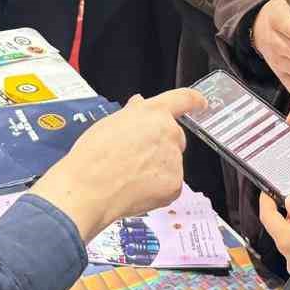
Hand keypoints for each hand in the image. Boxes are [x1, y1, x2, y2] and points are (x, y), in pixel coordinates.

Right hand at [31, 88, 206, 239]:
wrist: (89, 189)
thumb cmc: (93, 156)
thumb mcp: (110, 124)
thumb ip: (133, 114)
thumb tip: (139, 105)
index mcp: (153, 113)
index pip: (183, 99)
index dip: (194, 100)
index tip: (200, 103)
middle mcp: (169, 133)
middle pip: (175, 136)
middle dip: (162, 145)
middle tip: (136, 156)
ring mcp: (174, 160)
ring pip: (171, 162)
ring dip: (158, 168)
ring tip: (129, 175)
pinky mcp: (175, 184)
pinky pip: (170, 184)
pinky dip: (158, 188)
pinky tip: (136, 189)